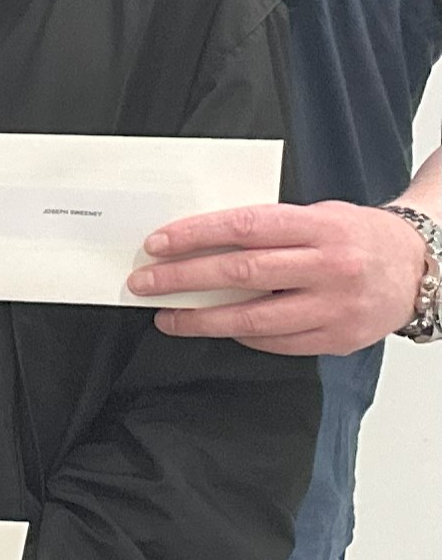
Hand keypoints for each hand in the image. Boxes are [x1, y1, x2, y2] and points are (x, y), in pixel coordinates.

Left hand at [135, 200, 429, 356]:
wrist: (420, 268)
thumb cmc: (356, 236)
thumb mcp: (317, 216)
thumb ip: (267, 229)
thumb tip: (198, 243)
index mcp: (320, 227)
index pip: (243, 228)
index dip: (194, 236)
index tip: (157, 244)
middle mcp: (330, 267)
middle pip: (241, 274)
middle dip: (183, 279)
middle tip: (144, 282)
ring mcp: (336, 307)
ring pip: (253, 318)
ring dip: (201, 319)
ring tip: (167, 316)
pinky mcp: (339, 339)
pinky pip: (277, 343)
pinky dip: (241, 336)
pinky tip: (218, 328)